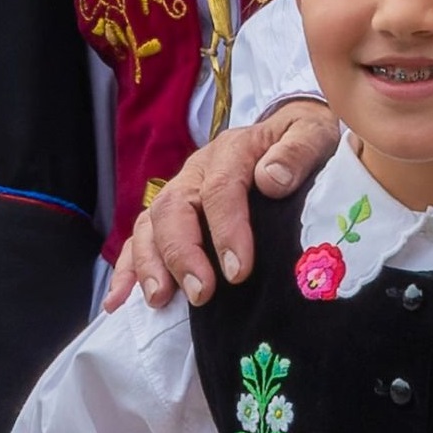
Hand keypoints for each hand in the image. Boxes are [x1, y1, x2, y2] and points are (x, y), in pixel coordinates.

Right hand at [107, 104, 344, 310]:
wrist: (290, 132)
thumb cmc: (304, 140)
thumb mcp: (314, 133)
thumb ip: (298, 152)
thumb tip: (271, 179)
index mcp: (232, 151)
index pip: (222, 189)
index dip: (226, 231)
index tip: (237, 271)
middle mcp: (198, 170)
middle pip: (175, 207)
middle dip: (183, 253)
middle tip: (201, 293)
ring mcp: (180, 191)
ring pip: (151, 223)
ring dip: (151, 263)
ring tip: (160, 300)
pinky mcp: (173, 214)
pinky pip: (141, 238)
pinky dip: (127, 268)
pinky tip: (118, 300)